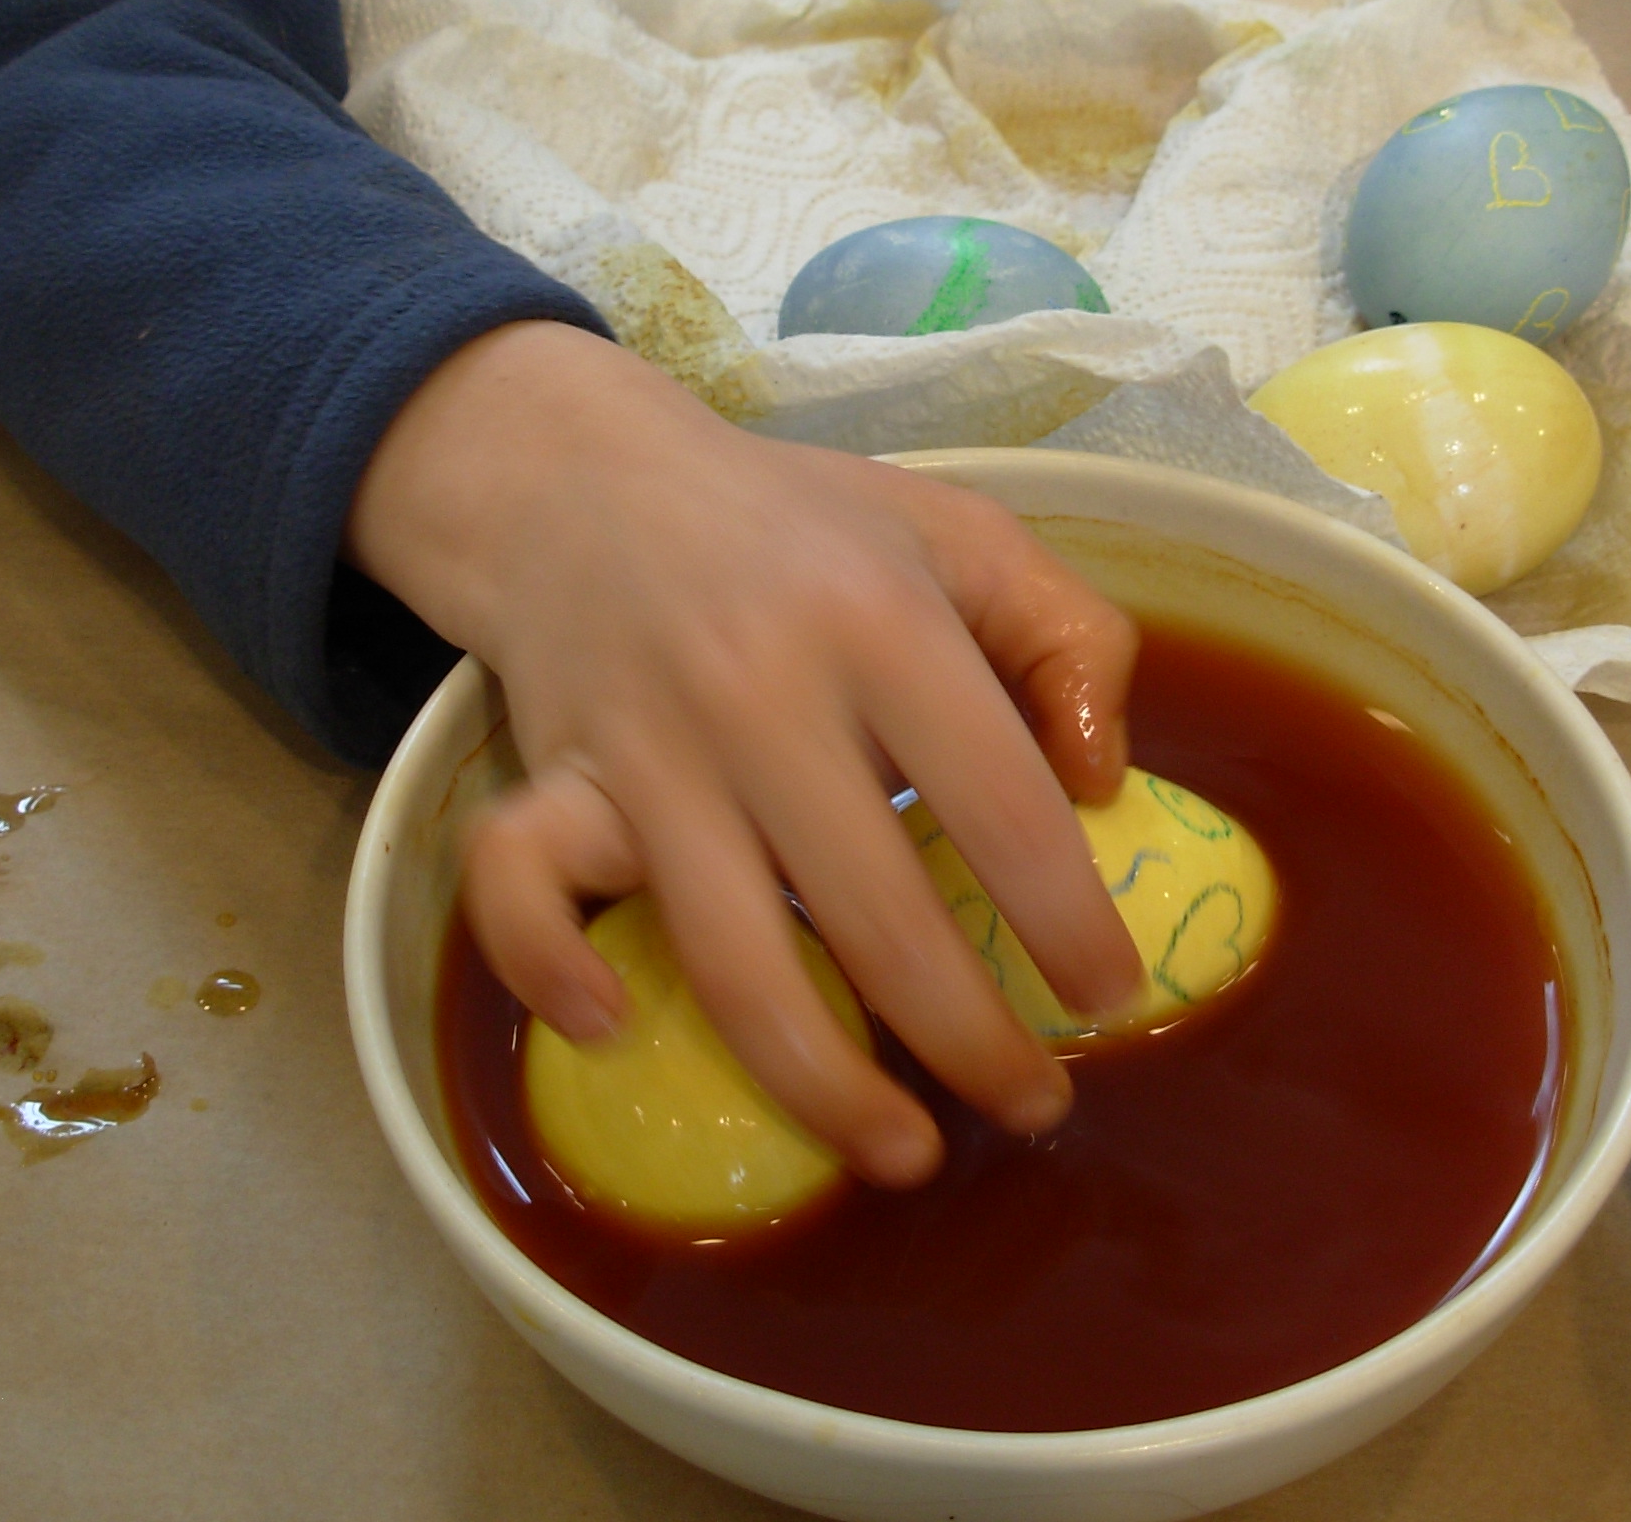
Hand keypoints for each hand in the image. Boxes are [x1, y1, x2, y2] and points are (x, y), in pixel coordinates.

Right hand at [345, 320, 1144, 1185]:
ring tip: (903, 1154)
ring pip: (727, 955)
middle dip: (971, 1041)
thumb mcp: (965, 532)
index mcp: (882, 623)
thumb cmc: (803, 527)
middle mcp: (761, 694)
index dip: (1067, 920)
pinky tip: (614, 1031)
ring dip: (821, 1083)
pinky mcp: (548, 780)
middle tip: (1035, 1106)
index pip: (1000, 802)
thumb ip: (1071, 636)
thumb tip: (1104, 784)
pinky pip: (519, 892)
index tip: (1111, 997)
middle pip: (876, 914)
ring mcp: (645, 749)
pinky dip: (551, 970)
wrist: (589, 477)